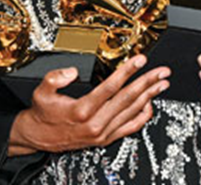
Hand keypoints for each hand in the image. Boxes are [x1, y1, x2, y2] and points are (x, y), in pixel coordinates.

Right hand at [8, 54, 169, 154]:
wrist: (39, 137)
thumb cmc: (43, 114)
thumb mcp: (41, 91)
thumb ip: (55, 77)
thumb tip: (72, 70)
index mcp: (82, 109)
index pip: (111, 87)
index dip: (128, 71)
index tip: (140, 60)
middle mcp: (95, 123)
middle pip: (128, 98)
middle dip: (147, 82)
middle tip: (162, 71)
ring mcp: (103, 132)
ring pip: (132, 112)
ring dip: (150, 96)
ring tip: (162, 83)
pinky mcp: (106, 139)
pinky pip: (130, 128)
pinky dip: (143, 116)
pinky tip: (150, 104)